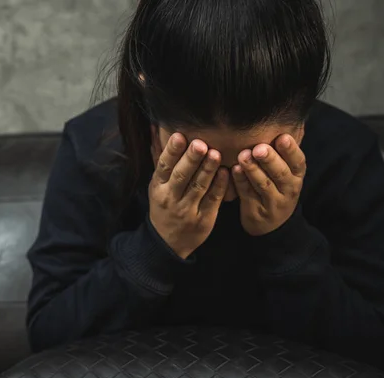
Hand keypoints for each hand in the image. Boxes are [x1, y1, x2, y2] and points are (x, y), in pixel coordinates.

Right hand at [149, 133, 229, 258]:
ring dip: (208, 170)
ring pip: (198, 187)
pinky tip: (227, 172)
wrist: (168, 242)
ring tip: (215, 153)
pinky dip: (220, 186)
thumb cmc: (163, 206)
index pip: (164, 167)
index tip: (179, 135)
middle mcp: (171, 198)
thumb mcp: (156, 184)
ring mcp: (187, 210)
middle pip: (181, 176)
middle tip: (200, 143)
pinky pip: (212, 200)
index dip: (171, 151)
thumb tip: (157, 127)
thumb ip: (160, 156)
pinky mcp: (204, 219)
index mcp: (158, 187)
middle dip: (191, 159)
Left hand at [232, 134, 305, 235]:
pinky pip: (248, 195)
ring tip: (243, 156)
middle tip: (259, 148)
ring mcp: (273, 202)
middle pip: (281, 174)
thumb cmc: (276, 187)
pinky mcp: (256, 211)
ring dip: (253, 170)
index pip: (298, 162)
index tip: (282, 137)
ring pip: (263, 185)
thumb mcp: (286, 171)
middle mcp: (289, 189)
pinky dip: (241, 182)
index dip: (291, 150)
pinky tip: (233, 170)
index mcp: (297, 176)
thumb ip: (284, 152)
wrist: (271, 223)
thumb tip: (290, 121)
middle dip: (270, 159)